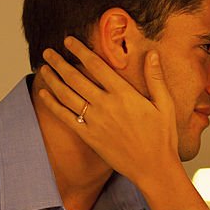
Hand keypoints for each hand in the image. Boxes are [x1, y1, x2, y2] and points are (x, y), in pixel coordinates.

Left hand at [37, 37, 178, 185]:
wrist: (153, 168)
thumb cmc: (162, 137)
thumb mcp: (165, 104)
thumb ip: (155, 78)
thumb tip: (152, 54)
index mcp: (124, 94)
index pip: (96, 65)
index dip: (80, 51)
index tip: (69, 41)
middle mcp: (106, 105)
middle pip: (76, 78)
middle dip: (60, 62)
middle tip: (48, 51)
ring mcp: (95, 121)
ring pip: (67, 95)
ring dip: (53, 79)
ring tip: (44, 67)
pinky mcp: (89, 136)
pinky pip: (66, 117)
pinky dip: (53, 104)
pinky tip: (44, 94)